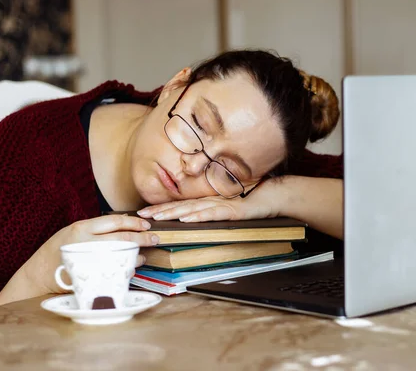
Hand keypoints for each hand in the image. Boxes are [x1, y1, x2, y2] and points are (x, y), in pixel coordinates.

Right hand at [27, 215, 158, 293]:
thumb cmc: (59, 251)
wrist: (38, 275)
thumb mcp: (74, 233)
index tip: (146, 224)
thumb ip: (96, 229)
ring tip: (144, 256)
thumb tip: (125, 223)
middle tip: (154, 239)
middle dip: (141, 238)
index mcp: (82, 228)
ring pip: (120, 255)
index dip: (133, 222)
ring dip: (136, 256)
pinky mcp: (88, 276)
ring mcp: (87, 260)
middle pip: (120, 238)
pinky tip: (132, 268)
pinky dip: (125, 270)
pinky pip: (113, 272)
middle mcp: (84, 242)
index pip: (114, 221)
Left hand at [137, 182, 279, 221]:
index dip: (163, 208)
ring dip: (174, 213)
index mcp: (210, 202)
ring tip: (157, 217)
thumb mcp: (231, 210)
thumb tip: (198, 221)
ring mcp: (222, 205)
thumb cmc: (254, 202)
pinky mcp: (233, 211)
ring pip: (193, 210)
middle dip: (160, 210)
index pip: (182, 206)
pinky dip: (199, 216)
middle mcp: (213, 202)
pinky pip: (213, 214)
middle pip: (182, 206)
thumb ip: (216, 213)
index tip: (145, 212)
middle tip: (140, 215)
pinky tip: (186, 219)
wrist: (275, 196)